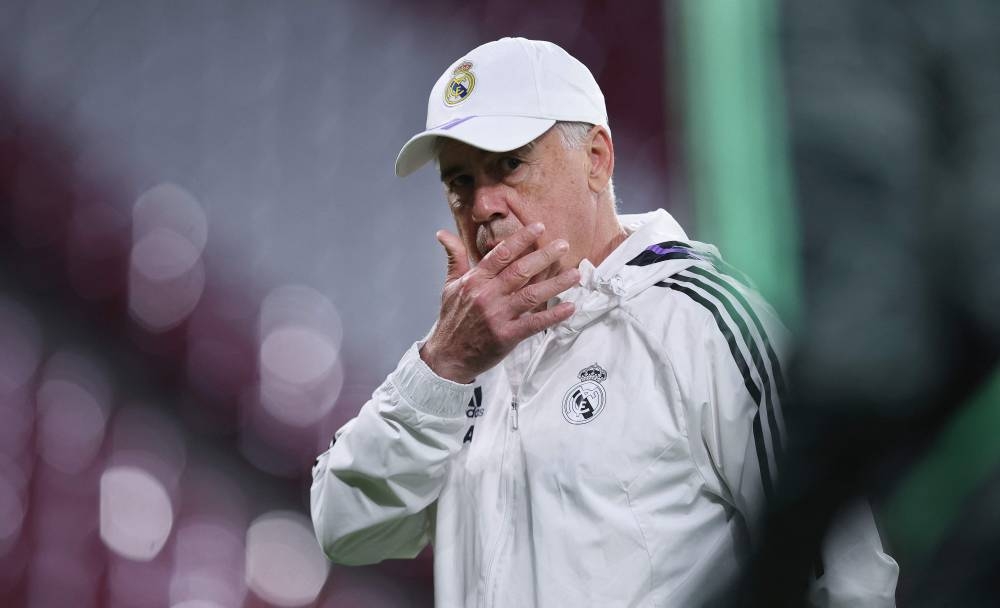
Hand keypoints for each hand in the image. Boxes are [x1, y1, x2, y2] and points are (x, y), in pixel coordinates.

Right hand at [419, 223, 578, 382]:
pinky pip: (534, 323)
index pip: (500, 254)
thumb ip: (454, 258)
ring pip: (531, 295)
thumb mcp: (449, 285)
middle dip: (544, 256)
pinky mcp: (506, 336)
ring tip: (575, 274)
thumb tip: (443, 234)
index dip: (520, 239)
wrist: (447, 356)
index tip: (538, 227)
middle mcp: (486, 295)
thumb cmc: (452, 320)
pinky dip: (553, 316)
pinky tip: (569, 307)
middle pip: (520, 271)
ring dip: (555, 284)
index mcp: (475, 280)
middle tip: (563, 245)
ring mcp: (497, 316)